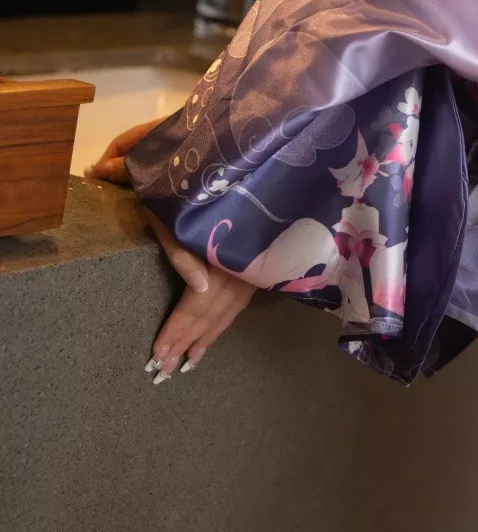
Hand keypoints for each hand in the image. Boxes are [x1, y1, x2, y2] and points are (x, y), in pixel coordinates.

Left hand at [87, 116, 256, 375]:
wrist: (267, 160)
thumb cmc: (210, 182)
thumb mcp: (183, 206)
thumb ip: (183, 246)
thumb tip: (195, 288)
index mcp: (222, 254)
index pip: (196, 303)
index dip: (176, 330)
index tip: (156, 356)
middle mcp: (241, 267)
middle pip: (210, 314)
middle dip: (185, 342)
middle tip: (163, 371)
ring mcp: (255, 268)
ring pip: (226, 313)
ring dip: (204, 340)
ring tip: (185, 365)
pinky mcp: (263, 265)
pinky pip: (239, 305)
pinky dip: (221, 326)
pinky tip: (210, 340)